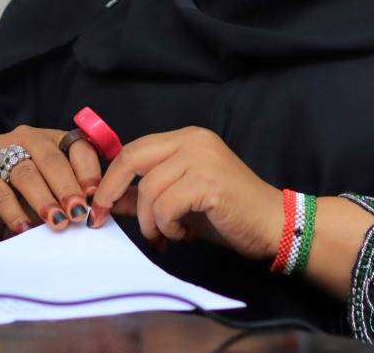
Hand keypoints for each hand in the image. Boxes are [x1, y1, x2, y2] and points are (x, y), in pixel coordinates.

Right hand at [0, 126, 99, 253]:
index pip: (75, 145)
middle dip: (67, 187)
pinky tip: (24, 228)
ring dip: (44, 199)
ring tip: (56, 222)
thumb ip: (66, 197)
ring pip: (26, 172)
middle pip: (51, 158)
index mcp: (50, 140)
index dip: (87, 169)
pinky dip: (14, 212)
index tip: (94, 195)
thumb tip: (88, 211)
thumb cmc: (21, 204)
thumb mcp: (50, 197)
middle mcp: (26, 138)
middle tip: (77, 212)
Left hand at [87, 127, 283, 261]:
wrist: (273, 224)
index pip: (134, 149)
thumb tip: (112, 201)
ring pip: (148, 189)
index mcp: (187, 138)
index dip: (110, 177)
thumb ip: (147, 196)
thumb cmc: (229, 213)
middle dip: (111, 191)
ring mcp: (202, 158)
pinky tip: (184, 234)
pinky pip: (166, 206)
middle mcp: (194, 140)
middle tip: (104, 219)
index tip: (99, 205)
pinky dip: (167, 227)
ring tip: (168, 234)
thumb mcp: (181, 202)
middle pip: (132, 158)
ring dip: (150, 221)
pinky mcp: (209, 182)